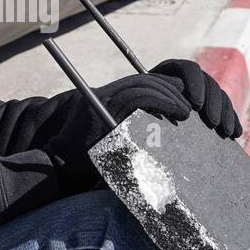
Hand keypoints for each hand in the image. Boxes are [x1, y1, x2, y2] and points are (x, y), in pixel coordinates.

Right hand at [45, 72, 191, 190]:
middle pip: (141, 81)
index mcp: (100, 97)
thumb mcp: (106, 139)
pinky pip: (140, 98)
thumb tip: (152, 130)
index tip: (179, 93)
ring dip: (169, 97)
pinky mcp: (105, 110)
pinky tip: (176, 112)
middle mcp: (100, 94)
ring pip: (142, 87)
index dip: (160, 85)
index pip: (135, 82)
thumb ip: (123, 127)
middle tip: (187, 101)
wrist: (62, 168)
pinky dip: (162, 102)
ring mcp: (101, 100)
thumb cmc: (84, 162)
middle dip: (168, 88)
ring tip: (185, 111)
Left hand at [149, 59, 243, 139]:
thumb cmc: (138, 103)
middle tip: (212, 122)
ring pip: (220, 96)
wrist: (142, 113)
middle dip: (213, 104)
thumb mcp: (142, 97)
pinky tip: (236, 133)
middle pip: (209, 83)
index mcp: (173, 69)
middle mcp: (191, 77)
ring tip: (225, 132)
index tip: (196, 105)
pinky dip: (232, 121)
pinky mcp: (213, 103)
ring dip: (225, 114)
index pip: (189, 70)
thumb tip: (160, 105)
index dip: (195, 85)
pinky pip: (227, 109)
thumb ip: (150, 97)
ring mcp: (204, 88)